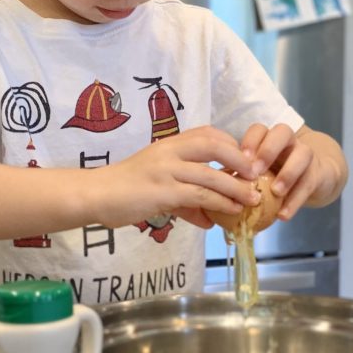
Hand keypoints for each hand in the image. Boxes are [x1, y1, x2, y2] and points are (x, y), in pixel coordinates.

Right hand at [96, 127, 260, 228]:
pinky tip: (230, 212)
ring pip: (210, 175)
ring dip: (236, 188)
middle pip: (214, 145)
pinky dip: (219, 204)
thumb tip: (210, 219)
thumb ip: (186, 200)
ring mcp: (165, 170)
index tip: (246, 161)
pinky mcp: (162, 191)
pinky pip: (199, 196)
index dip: (232, 145)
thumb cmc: (126, 189)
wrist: (96, 195)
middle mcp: (169, 151)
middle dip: (240, 159)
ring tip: (253, 199)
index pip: (208, 133)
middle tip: (256, 175)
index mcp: (170, 143)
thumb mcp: (159, 186)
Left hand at [239, 123, 346, 219]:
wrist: (316, 178)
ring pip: (303, 153)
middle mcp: (289, 142)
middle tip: (255, 171)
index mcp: (270, 139)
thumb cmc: (278, 175)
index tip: (241, 158)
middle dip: (268, 150)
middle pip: (283, 132)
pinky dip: (295, 200)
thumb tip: (215, 199)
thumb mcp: (261, 174)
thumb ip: (242, 180)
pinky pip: (309, 183)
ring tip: (276, 192)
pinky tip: (283, 215)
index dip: (250, 141)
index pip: (260, 130)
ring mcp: (306, 156)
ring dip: (288, 173)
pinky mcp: (318, 174)